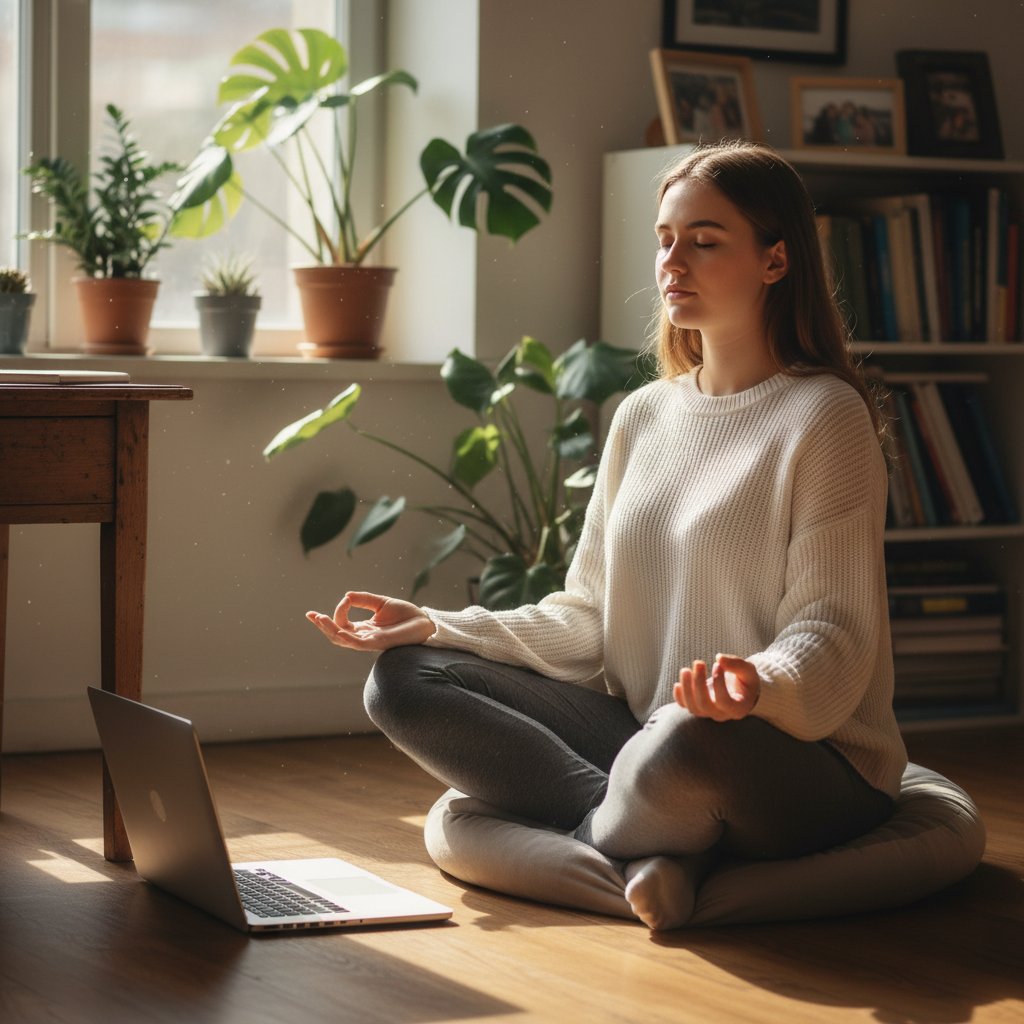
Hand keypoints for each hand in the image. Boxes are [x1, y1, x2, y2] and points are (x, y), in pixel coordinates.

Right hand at [306, 591, 435, 651]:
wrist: (425, 622)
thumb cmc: (406, 615)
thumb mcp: (381, 603)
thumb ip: (363, 599)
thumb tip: (346, 595)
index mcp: (365, 629)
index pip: (342, 624)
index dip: (337, 612)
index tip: (345, 599)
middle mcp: (365, 637)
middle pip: (337, 635)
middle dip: (323, 626)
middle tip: (312, 615)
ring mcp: (370, 641)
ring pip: (343, 640)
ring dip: (330, 630)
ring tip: (319, 619)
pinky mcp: (378, 643)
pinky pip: (358, 643)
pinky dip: (347, 637)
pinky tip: (338, 629)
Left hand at [674, 654, 760, 720]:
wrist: (741, 690)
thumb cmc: (746, 680)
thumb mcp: (748, 671)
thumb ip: (736, 665)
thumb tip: (719, 658)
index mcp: (738, 708)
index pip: (724, 701)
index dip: (718, 683)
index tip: (717, 664)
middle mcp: (722, 714)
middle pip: (705, 705)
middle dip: (698, 683)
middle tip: (699, 662)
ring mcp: (709, 712)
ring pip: (693, 708)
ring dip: (686, 688)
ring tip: (685, 670)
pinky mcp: (698, 706)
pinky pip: (685, 706)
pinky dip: (679, 697)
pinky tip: (677, 684)